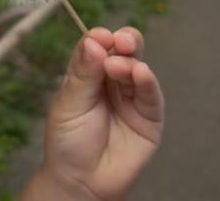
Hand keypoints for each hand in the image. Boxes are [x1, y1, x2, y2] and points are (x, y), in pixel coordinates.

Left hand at [23, 27, 163, 200]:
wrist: (82, 182)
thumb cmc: (68, 143)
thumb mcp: (68, 105)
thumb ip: (83, 74)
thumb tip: (94, 41)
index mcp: (88, 74)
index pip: (96, 47)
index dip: (99, 39)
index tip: (99, 36)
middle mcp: (112, 82)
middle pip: (123, 51)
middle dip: (124, 41)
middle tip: (120, 41)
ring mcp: (131, 97)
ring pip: (137, 68)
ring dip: (131, 62)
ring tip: (118, 66)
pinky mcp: (149, 116)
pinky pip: (151, 94)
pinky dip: (147, 81)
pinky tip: (140, 73)